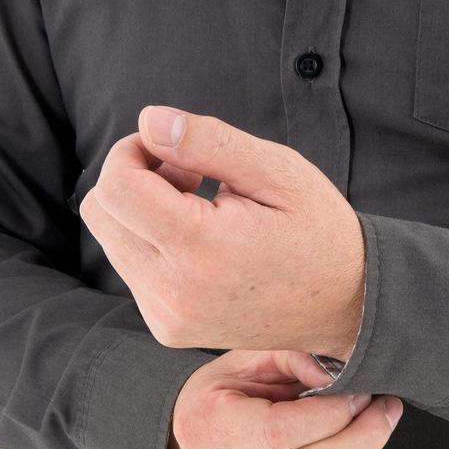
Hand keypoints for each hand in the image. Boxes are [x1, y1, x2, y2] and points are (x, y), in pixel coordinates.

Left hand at [80, 105, 364, 360]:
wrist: (346, 306)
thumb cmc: (318, 232)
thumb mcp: (278, 172)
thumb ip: (209, 142)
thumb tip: (149, 122)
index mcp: (201, 249)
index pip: (117, 187)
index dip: (132, 152)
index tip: (173, 148)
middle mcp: (174, 292)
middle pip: (101, 212)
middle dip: (133, 179)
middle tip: (189, 175)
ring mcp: (167, 316)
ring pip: (111, 239)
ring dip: (141, 212)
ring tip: (199, 209)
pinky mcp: (167, 326)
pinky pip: (131, 268)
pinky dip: (152, 243)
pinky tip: (199, 241)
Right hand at [166, 350, 402, 448]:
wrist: (201, 436)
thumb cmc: (228, 390)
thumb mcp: (250, 357)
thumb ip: (294, 357)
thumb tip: (336, 375)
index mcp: (207, 427)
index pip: (278, 433)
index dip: (330, 415)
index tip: (361, 393)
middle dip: (362, 438)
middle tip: (385, 409)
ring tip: (371, 422)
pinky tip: (349, 448)